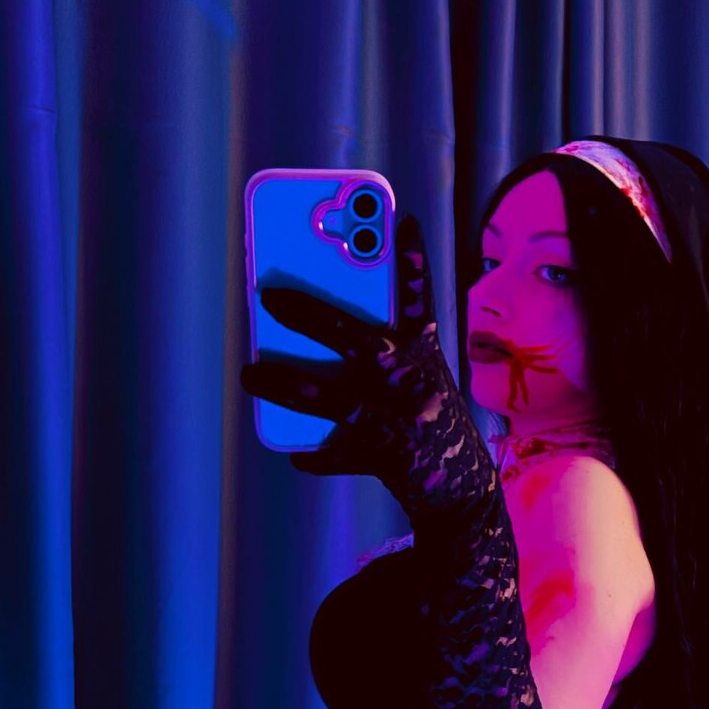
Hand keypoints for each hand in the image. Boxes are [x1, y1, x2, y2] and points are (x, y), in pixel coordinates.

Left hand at [241, 215, 490, 517]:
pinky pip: (333, 451)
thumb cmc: (428, 419)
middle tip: (268, 297)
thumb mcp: (421, 376)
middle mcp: (410, 379)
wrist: (459, 486)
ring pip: (325, 395)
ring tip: (249, 374)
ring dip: (281, 384)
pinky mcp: (380, 454)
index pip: (420, 300)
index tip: (404, 222)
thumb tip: (312, 324)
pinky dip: (313, 454)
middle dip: (307, 313)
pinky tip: (297, 453)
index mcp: (424, 353)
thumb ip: (388, 350)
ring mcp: (394, 417)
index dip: (413, 260)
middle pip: (351, 336)